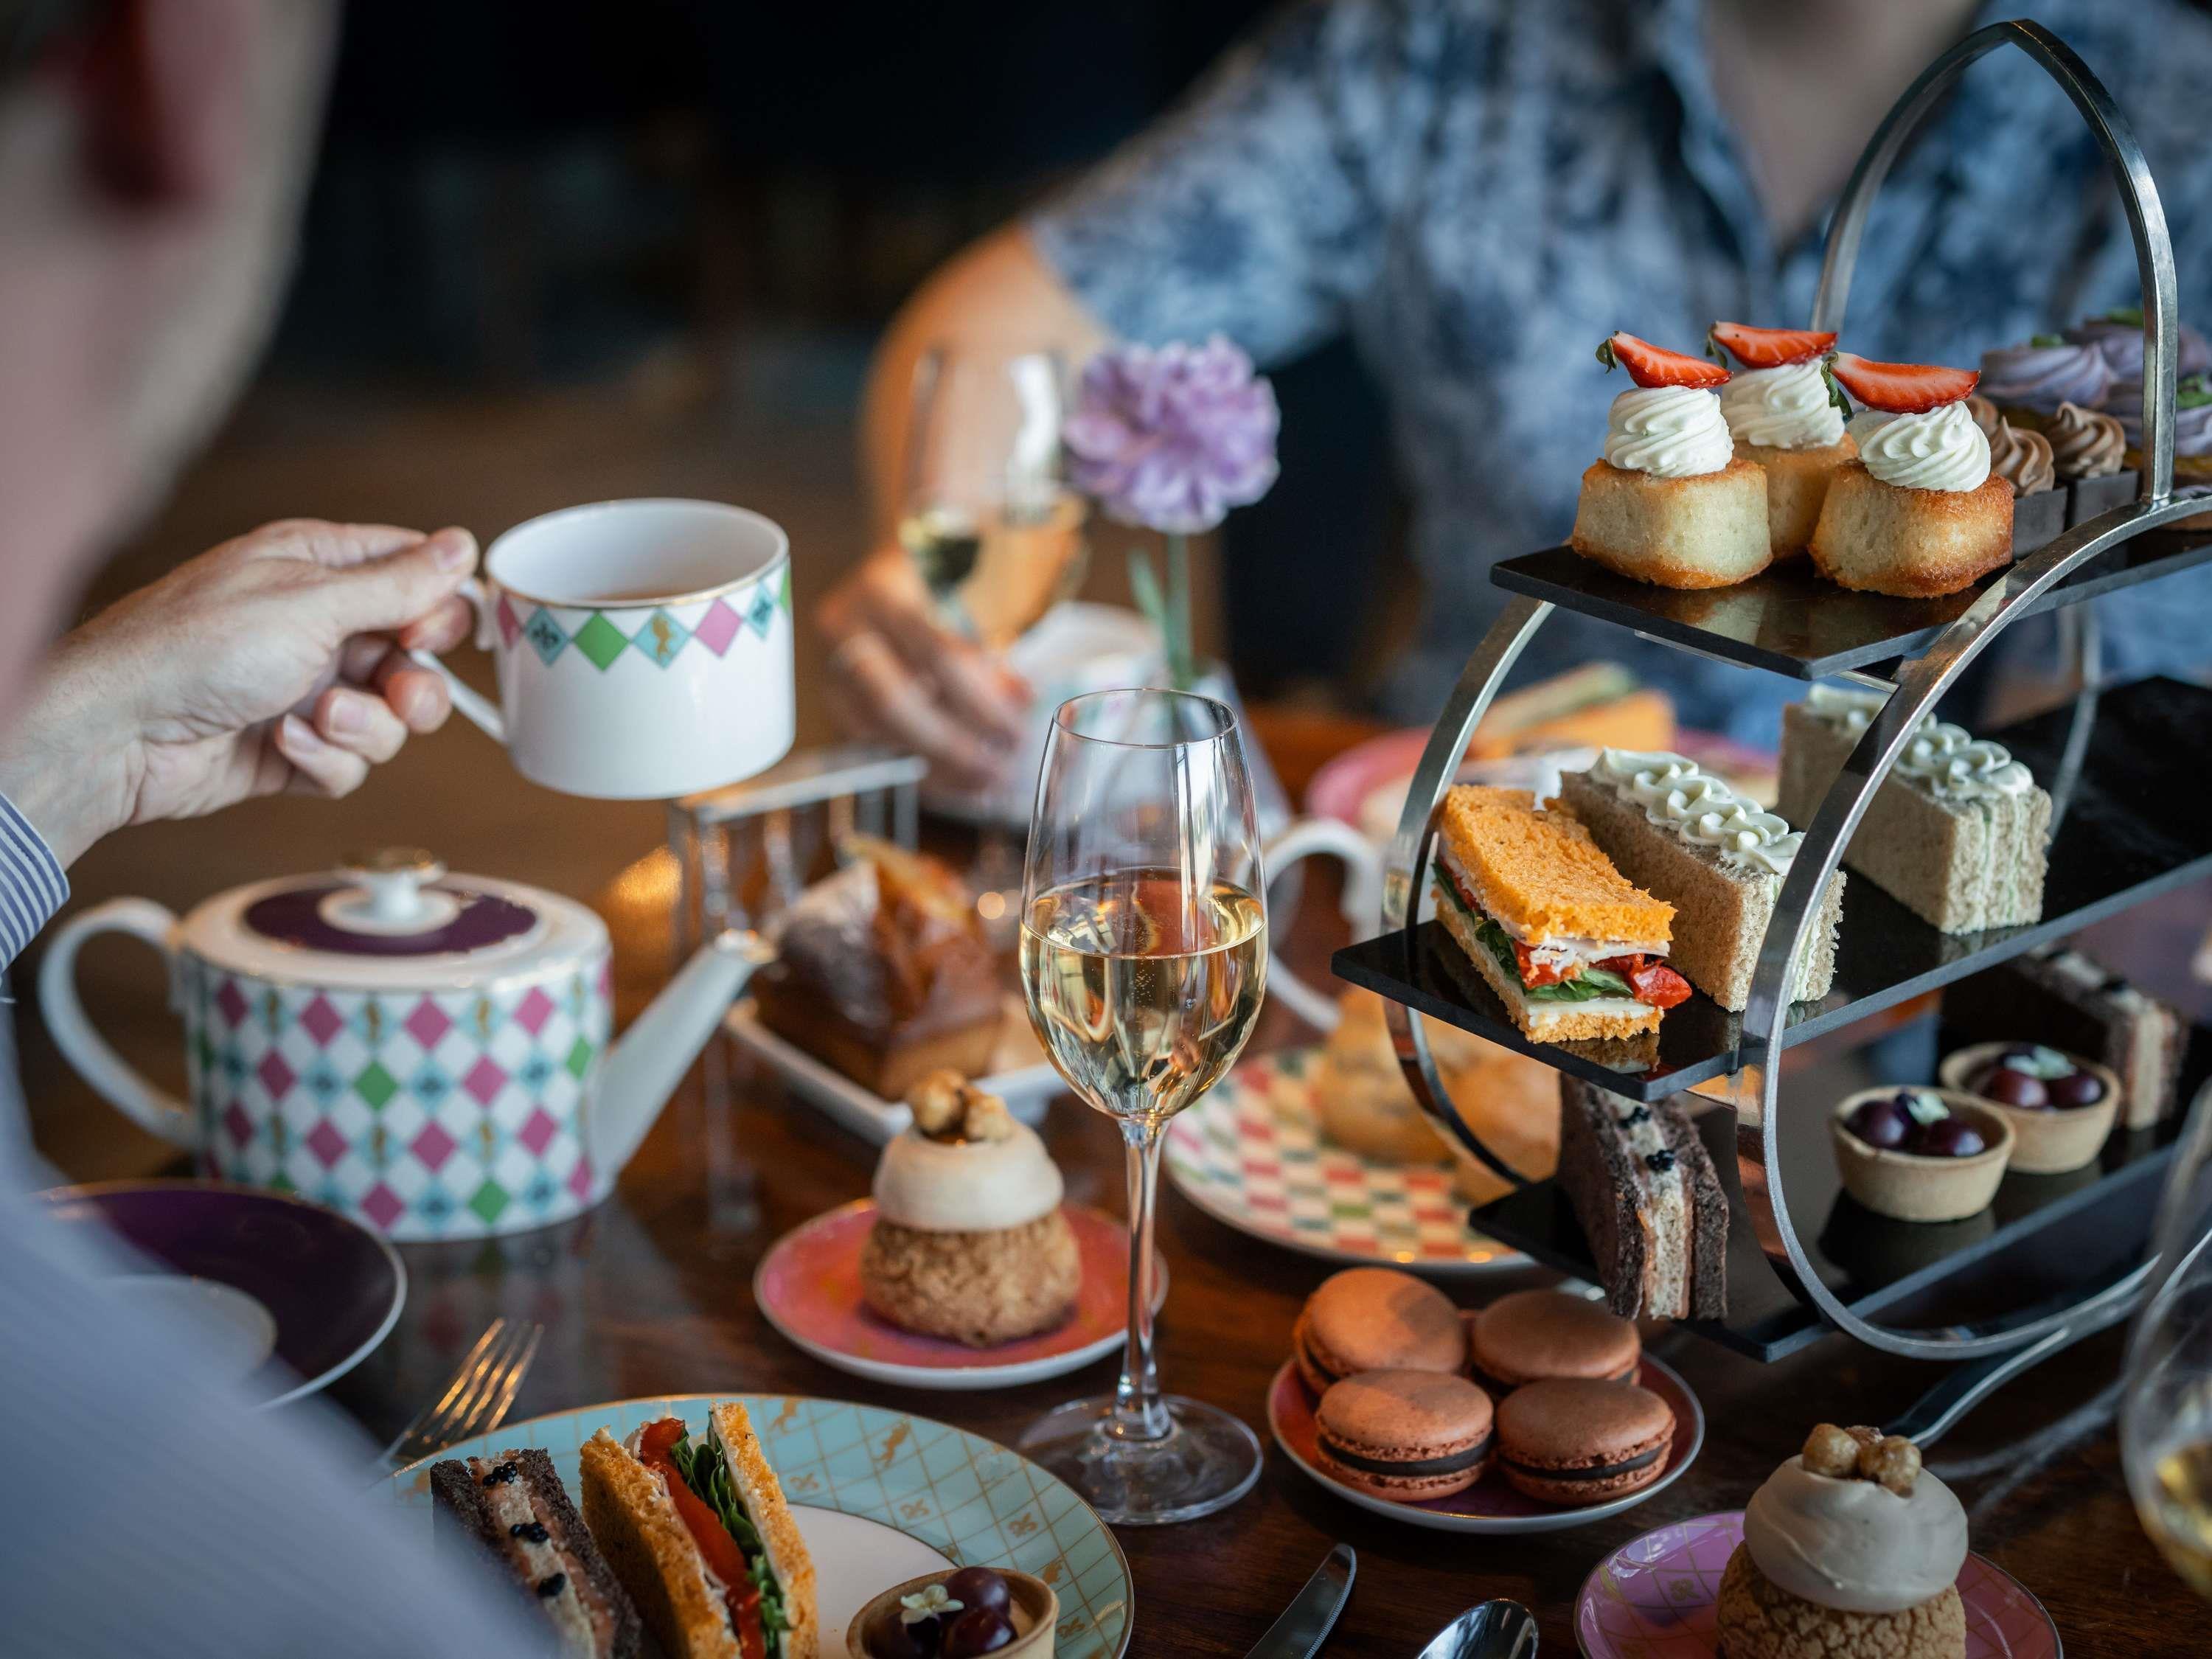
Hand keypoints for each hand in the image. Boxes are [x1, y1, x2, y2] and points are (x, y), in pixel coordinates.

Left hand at [0, 519, 478, 865]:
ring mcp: (306, 690)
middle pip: (416, 658)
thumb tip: (462, 546)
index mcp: (319, 569)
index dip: (438, 608)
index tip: (427, 633)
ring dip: (365, 727)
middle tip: (397, 691)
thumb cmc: (195, 646)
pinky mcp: (294, 749)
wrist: (120, 733)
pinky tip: (279, 741)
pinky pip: (351, 763)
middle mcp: (318, 627)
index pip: (414, 576)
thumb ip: (398, 583)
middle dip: (412, 685)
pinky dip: (325, 759)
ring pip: (391, 719)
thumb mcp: (311, 602)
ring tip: (317, 718)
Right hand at [816, 547, 1030, 792]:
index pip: (936, 654)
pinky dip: (923, 772)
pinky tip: (960, 784)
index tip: (1020, 724)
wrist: (880, 588)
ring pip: (883, 732)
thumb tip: (1022, 701)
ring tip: (988, 781)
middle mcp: (843, 632)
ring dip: (942, 765)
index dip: (982, 698)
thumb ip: (986, 656)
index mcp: (880, 591)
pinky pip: (878, 749)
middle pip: (896, 702)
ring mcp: (830, 671)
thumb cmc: (930, 591)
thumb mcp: (960, 605)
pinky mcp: (836, 705)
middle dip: (954, 744)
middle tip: (1002, 767)